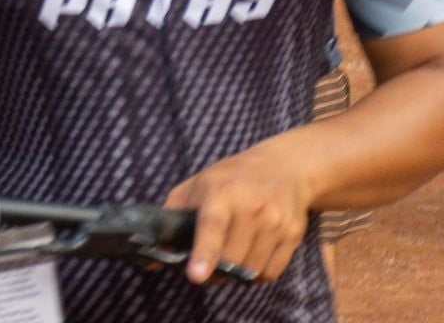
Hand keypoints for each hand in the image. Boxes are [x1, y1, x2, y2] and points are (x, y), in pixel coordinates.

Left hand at [163, 144, 312, 284]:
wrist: (284, 167)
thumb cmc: (231, 178)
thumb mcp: (195, 186)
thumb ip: (171, 219)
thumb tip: (151, 260)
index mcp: (221, 193)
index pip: (213, 226)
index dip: (204, 253)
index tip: (196, 276)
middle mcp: (251, 207)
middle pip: (231, 259)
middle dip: (215, 271)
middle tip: (207, 267)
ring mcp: (275, 221)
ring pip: (251, 271)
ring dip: (236, 274)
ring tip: (230, 257)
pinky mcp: (292, 234)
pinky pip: (271, 273)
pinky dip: (256, 274)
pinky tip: (250, 256)